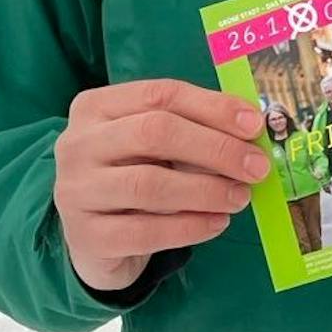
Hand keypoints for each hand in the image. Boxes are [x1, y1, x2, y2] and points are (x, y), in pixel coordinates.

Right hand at [53, 79, 267, 292]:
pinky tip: (217, 223)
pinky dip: (189, 227)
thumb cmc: (131, 174)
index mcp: (96, 106)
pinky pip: (145, 231)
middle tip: (255, 167)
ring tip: (240, 197)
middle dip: (214, 148)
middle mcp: (78, 143)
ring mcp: (76, 191)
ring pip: (149, 184)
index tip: (253, 125)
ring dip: (206, 190)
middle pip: (154, 133)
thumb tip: (249, 129)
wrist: (92, 237)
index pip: (160, 94)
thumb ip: (193, 129)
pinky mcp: (86, 237)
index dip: (212, 107)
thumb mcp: (152, 144)